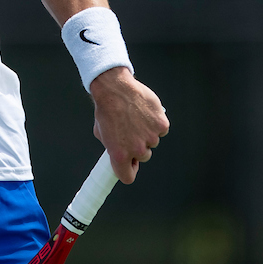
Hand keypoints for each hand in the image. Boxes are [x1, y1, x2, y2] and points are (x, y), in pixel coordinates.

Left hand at [89, 67, 168, 183]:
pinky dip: (155, 123)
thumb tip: (119, 154)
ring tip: (135, 117)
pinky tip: (145, 112)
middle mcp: (137, 149)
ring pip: (152, 142)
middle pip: (143, 157)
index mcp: (119, 154)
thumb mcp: (101, 132)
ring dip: (146, 133)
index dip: (129, 170)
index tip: (130, 164)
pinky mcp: (161, 125)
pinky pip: (160, 129)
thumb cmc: (106, 108)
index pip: (127, 177)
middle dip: (138, 147)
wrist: (114, 87)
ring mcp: (151, 137)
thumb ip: (111, 146)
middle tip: (130, 131)